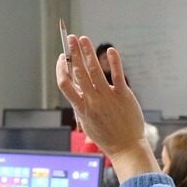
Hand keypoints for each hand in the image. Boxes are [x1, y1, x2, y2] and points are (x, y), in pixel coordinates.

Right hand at [56, 36, 155, 181]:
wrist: (125, 147)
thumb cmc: (107, 136)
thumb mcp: (87, 122)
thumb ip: (81, 104)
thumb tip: (77, 88)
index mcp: (81, 108)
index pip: (64, 84)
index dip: (61, 68)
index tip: (62, 58)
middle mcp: (92, 100)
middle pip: (78, 71)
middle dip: (73, 52)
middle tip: (70, 38)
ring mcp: (108, 97)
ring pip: (94, 70)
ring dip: (87, 52)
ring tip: (83, 39)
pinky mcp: (123, 95)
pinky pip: (117, 74)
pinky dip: (114, 61)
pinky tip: (110, 50)